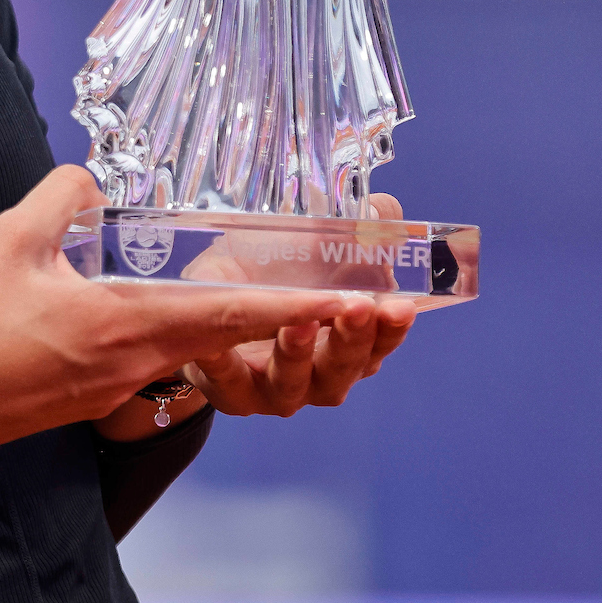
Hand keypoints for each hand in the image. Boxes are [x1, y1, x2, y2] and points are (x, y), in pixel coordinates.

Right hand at [0, 165, 352, 564]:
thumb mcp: (11, 240)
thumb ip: (61, 196)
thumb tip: (92, 179)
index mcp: (126, 325)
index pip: (232, 317)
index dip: (300, 307)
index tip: (355, 299)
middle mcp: (137, 363)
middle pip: (229, 336)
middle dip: (290, 317)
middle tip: (344, 292)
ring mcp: (120, 386)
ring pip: (193, 346)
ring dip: (237, 325)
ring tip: (272, 293)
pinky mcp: (99, 396)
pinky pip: (156, 356)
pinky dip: (183, 333)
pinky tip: (163, 304)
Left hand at [93, 191, 421, 436]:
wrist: (202, 302)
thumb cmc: (267, 275)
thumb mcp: (306, 242)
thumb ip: (348, 227)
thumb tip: (380, 207)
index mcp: (345, 342)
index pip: (379, 342)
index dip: (391, 328)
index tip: (399, 306)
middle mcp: (318, 375)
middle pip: (343, 369)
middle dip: (353, 340)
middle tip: (358, 308)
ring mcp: (275, 389)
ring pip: (293, 385)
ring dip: (298, 355)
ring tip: (296, 324)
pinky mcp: (232, 394)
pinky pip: (228, 382)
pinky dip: (225, 364)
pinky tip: (216, 345)